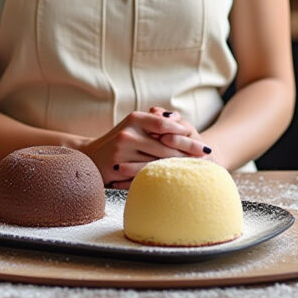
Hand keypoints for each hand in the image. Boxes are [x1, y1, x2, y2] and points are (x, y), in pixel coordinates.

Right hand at [80, 110, 204, 187]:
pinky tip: (174, 180)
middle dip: (187, 152)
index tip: (199, 140)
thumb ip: (153, 121)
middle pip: (165, 145)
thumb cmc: (119, 140)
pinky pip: (144, 174)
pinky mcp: (117, 167)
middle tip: (206, 157)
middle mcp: (128, 133)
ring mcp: (122, 151)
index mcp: (134, 119)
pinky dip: (161, 177)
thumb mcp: (134, 125)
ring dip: (178, 166)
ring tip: (196, 170)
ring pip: (157, 161)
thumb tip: (177, 118)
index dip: (184, 134)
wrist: (91, 156)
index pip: (165, 125)